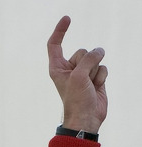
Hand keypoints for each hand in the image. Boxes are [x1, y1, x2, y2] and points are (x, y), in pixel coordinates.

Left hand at [48, 16, 107, 132]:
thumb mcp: (78, 76)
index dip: (60, 31)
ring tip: (89, 86)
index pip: (55, 45)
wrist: (86, 118)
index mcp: (57, 68)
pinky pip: (103, 66)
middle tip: (83, 81)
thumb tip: (100, 51)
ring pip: (95, 58)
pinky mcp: (95, 77)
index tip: (67, 18)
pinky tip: (97, 88)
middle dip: (86, 63)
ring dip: (95, 72)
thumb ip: (88, 58)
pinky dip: (102, 77)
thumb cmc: (76, 100)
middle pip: (82, 51)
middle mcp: (69, 69)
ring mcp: (83, 73)